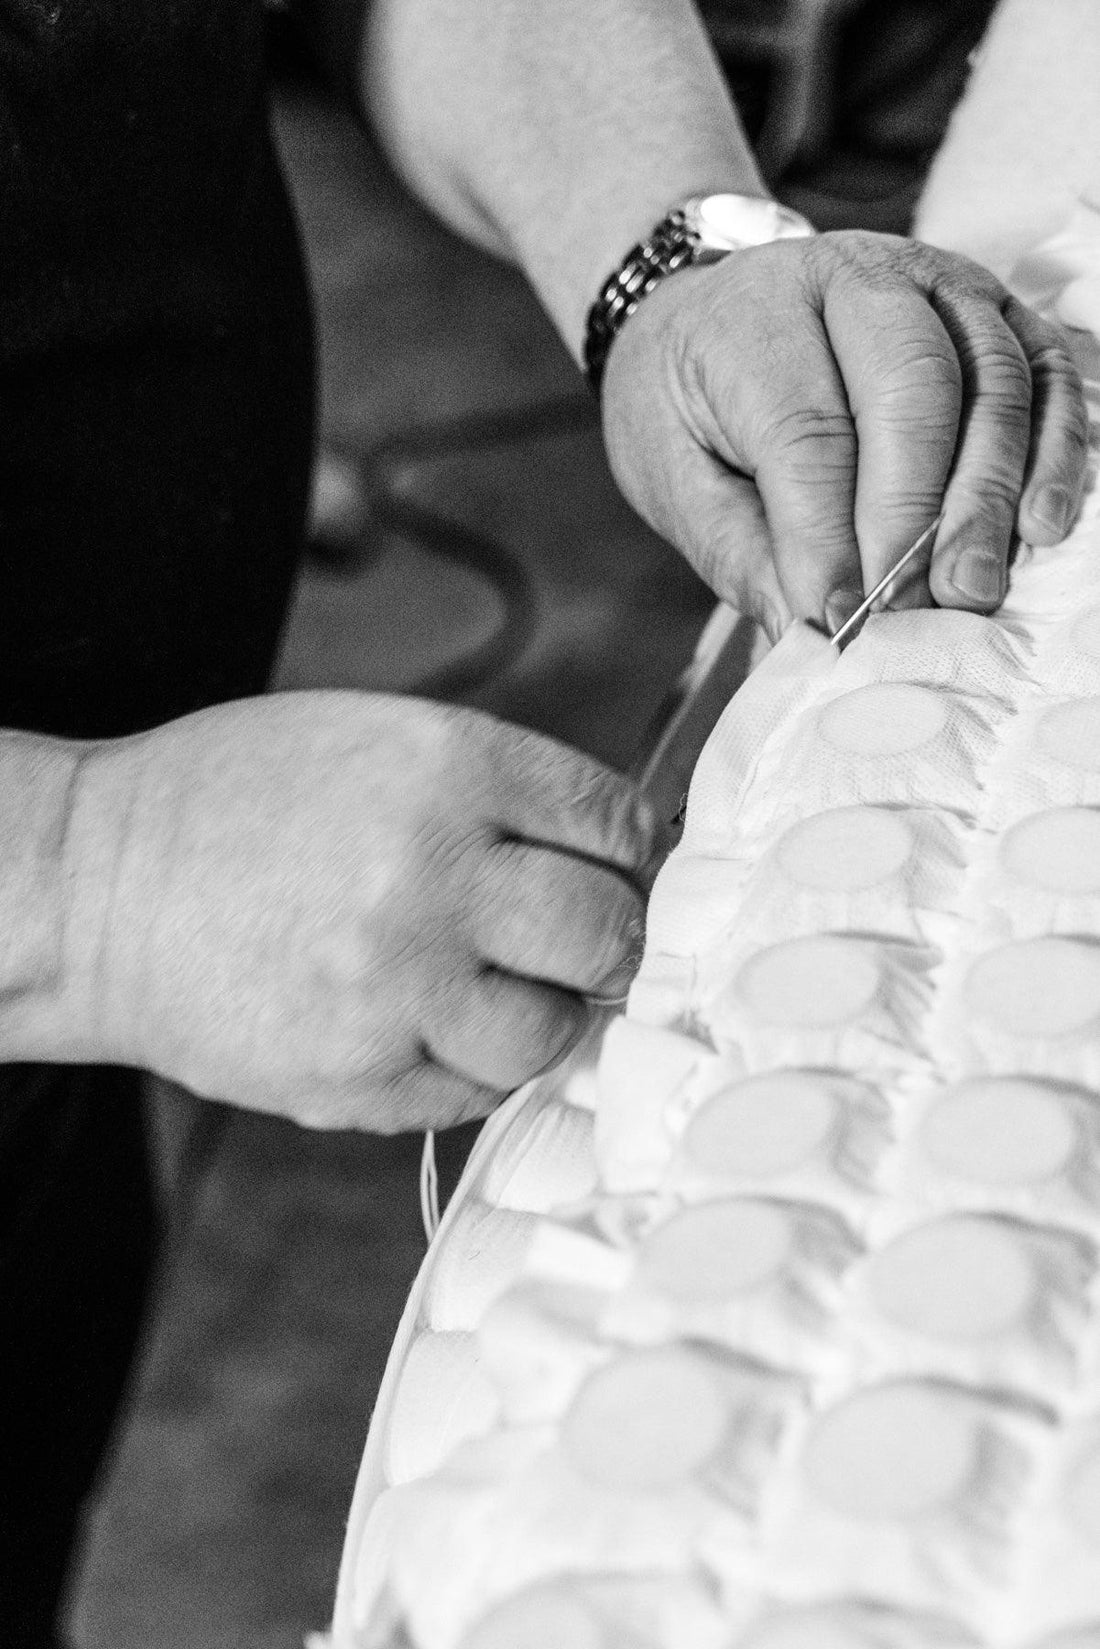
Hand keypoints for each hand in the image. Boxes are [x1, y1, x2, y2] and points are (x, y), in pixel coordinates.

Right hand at [69, 693, 661, 1130]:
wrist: (95, 889)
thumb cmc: (238, 802)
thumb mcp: (377, 741)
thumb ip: (498, 794)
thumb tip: (612, 857)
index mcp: (450, 769)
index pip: (615, 824)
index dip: (630, 856)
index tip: (614, 873)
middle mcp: (436, 874)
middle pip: (607, 932)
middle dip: (608, 942)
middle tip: (578, 945)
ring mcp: (398, 984)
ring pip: (553, 1030)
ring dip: (541, 1014)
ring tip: (489, 989)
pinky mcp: (359, 1074)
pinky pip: (476, 1091)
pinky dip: (473, 1064)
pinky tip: (427, 1024)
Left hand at [601, 230, 1089, 638]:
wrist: (709, 313)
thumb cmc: (688, 403)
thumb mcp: (674, 476)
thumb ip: (738, 551)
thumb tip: (808, 627)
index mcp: (753, 315)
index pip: (805, 431)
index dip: (829, 536)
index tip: (838, 618)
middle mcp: (853, 277)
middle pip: (912, 391)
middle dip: (919, 515)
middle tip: (918, 609)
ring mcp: (936, 282)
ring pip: (992, 380)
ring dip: (991, 495)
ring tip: (975, 588)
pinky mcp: (994, 307)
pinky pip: (1045, 371)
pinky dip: (1056, 449)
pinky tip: (1042, 523)